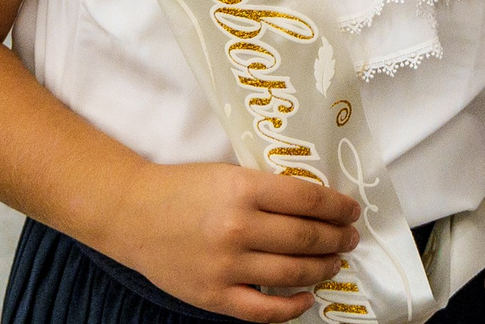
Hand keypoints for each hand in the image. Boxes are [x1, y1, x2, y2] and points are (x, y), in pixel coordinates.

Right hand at [103, 163, 362, 323]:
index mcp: (243, 189)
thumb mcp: (229, 174)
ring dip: (322, 268)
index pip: (308, 199)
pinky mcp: (214, 296)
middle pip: (305, 237)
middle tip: (350, 237)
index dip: (337, 206)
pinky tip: (307, 297)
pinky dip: (292, 306)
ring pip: (292, 273)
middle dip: (336, 238)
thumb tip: (317, 204)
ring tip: (334, 261)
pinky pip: (263, 310)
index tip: (351, 210)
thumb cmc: (183, 188)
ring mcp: (226, 266)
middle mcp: (237, 228)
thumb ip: (267, 189)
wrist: (132, 214)